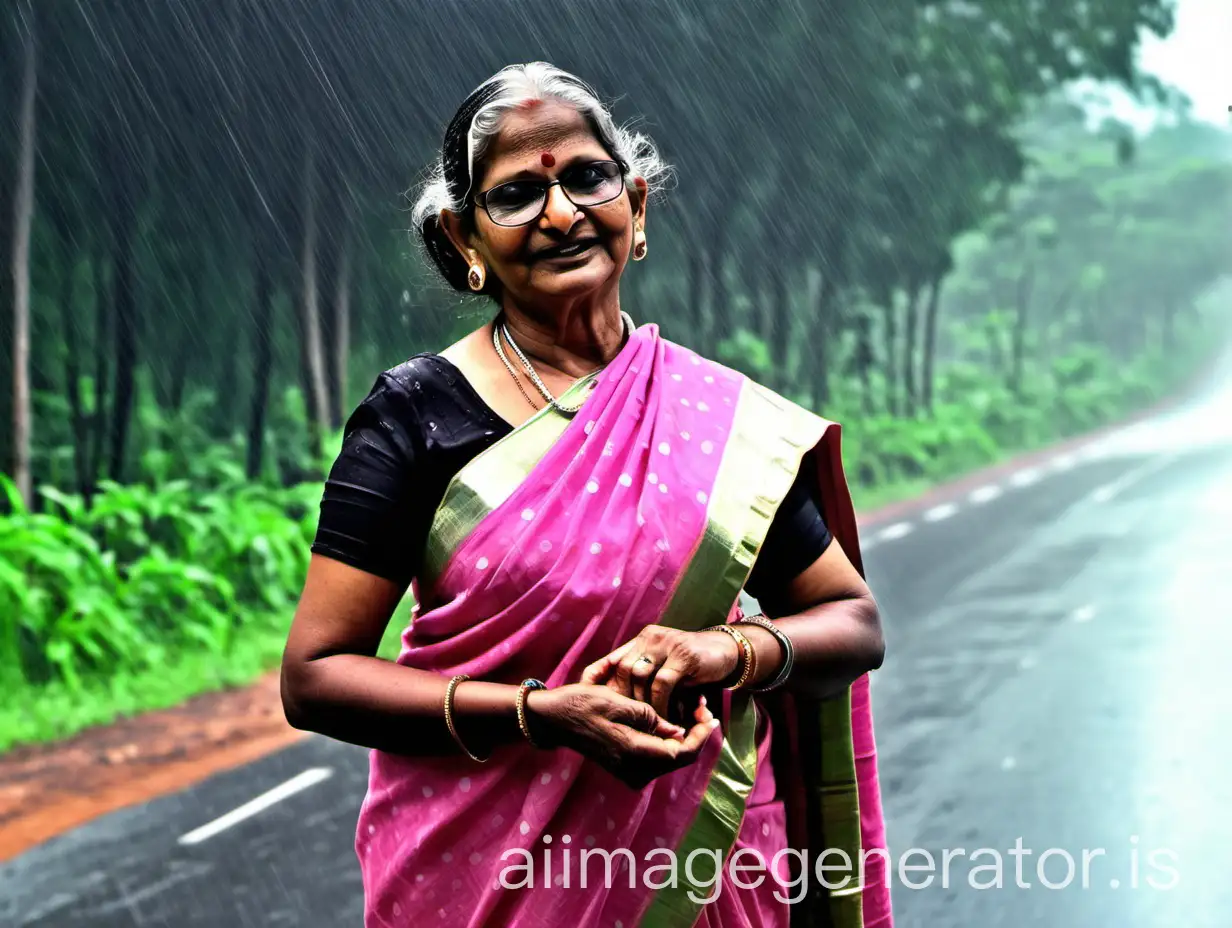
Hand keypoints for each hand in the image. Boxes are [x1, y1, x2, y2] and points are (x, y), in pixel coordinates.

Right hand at [525, 683, 718, 789]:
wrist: (554, 719)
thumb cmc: (583, 704)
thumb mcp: (619, 702)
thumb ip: (652, 718)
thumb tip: (678, 731)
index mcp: (633, 753)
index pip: (681, 753)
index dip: (701, 736)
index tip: (710, 715)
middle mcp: (633, 770)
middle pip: (678, 758)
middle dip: (696, 734)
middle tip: (704, 707)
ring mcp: (629, 772)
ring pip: (669, 758)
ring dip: (685, 736)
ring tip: (693, 709)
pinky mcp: (626, 767)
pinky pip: (657, 757)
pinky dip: (670, 741)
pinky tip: (675, 720)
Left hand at [580, 624, 740, 719]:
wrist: (728, 653)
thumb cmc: (692, 667)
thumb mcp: (664, 669)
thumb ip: (645, 679)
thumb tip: (617, 705)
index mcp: (642, 640)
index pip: (613, 660)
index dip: (600, 680)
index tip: (594, 702)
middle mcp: (651, 638)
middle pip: (623, 669)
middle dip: (624, 698)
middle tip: (629, 722)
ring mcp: (667, 644)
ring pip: (640, 676)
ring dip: (643, 705)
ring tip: (649, 724)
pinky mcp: (684, 655)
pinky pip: (662, 683)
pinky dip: (661, 704)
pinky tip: (667, 719)